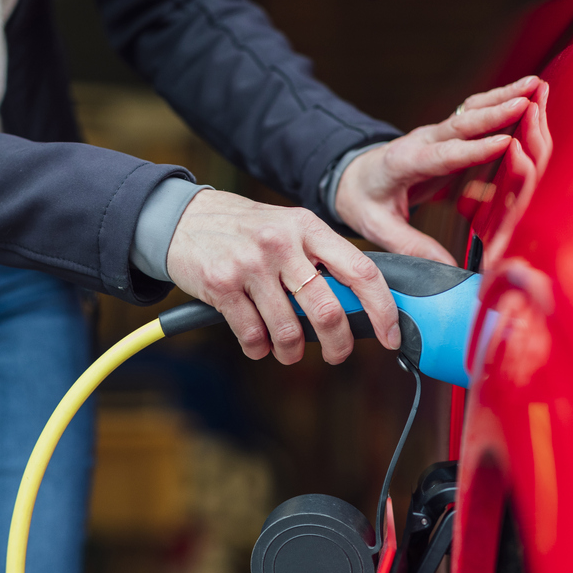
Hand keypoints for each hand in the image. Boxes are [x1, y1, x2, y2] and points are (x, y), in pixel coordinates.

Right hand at [166, 189, 399, 364]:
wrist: (182, 218)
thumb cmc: (243, 230)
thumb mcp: (288, 227)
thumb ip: (320, 257)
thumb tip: (360, 303)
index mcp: (307, 227)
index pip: (361, 270)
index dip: (382, 309)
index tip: (390, 335)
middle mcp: (281, 242)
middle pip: (327, 310)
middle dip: (338, 345)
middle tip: (337, 354)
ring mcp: (250, 264)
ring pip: (288, 331)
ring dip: (292, 352)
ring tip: (287, 349)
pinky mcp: (221, 285)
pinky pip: (253, 336)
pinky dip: (259, 349)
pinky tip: (257, 341)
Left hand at [335, 76, 543, 264]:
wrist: (352, 176)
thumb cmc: (363, 200)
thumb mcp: (376, 226)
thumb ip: (410, 245)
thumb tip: (448, 268)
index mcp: (403, 162)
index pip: (441, 156)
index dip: (472, 151)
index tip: (503, 143)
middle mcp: (422, 141)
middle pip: (461, 124)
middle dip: (495, 112)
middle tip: (527, 102)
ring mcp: (437, 134)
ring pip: (472, 111)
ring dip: (504, 97)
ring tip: (536, 85)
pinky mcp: (449, 135)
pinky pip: (476, 115)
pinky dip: (501, 101)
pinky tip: (527, 92)